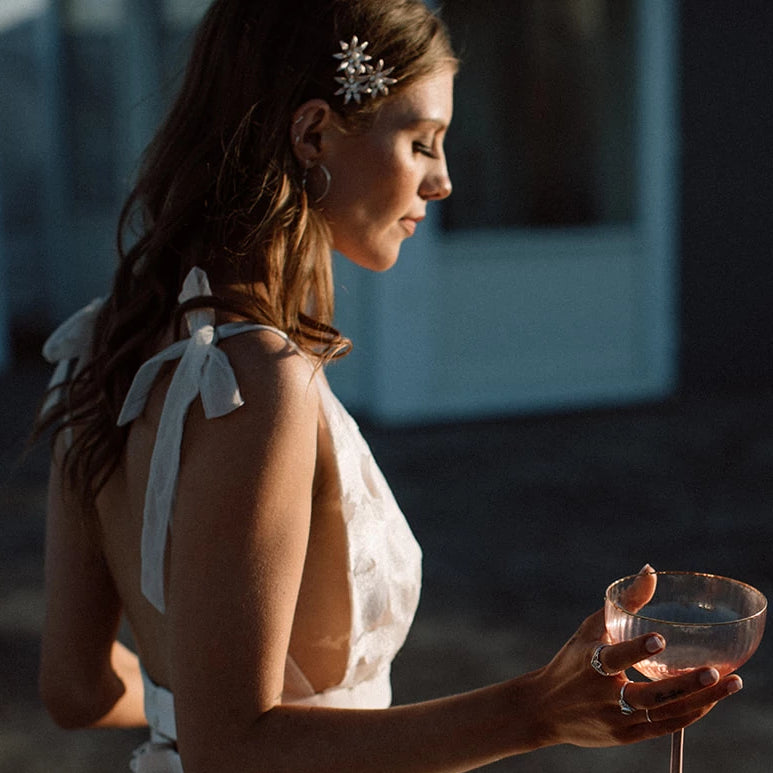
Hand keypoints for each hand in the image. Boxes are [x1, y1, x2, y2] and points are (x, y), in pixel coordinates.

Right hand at [531, 569, 742, 748]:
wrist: (546, 710)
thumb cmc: (572, 660)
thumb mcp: (590, 629)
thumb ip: (624, 602)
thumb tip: (650, 570)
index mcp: (590, 664)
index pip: (615, 658)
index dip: (636, 650)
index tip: (659, 640)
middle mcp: (604, 696)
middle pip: (650, 696)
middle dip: (685, 685)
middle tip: (713, 671)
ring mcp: (617, 720)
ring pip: (665, 714)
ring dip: (701, 701)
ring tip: (730, 683)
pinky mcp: (626, 736)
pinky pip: (665, 727)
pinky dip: (689, 713)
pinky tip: (711, 700)